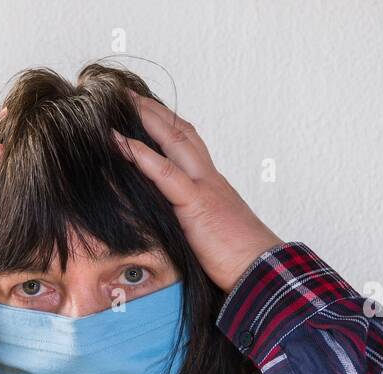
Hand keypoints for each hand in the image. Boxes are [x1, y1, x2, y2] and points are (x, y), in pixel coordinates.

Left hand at [115, 94, 281, 292]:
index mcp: (211, 184)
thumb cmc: (235, 257)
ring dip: (146, 119)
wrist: (261, 270)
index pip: (188, 144)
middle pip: (180, 132)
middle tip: (127, 94)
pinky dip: (142, 156)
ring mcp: (204, 188)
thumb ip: (188, 217)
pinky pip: (167, 174)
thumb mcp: (207, 231)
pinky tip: (122, 142)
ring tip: (121, 103)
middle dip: (153, 110)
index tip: (144, 111)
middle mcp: (209, 178)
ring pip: (175, 142)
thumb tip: (164, 219)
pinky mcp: (198, 205)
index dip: (166, 125)